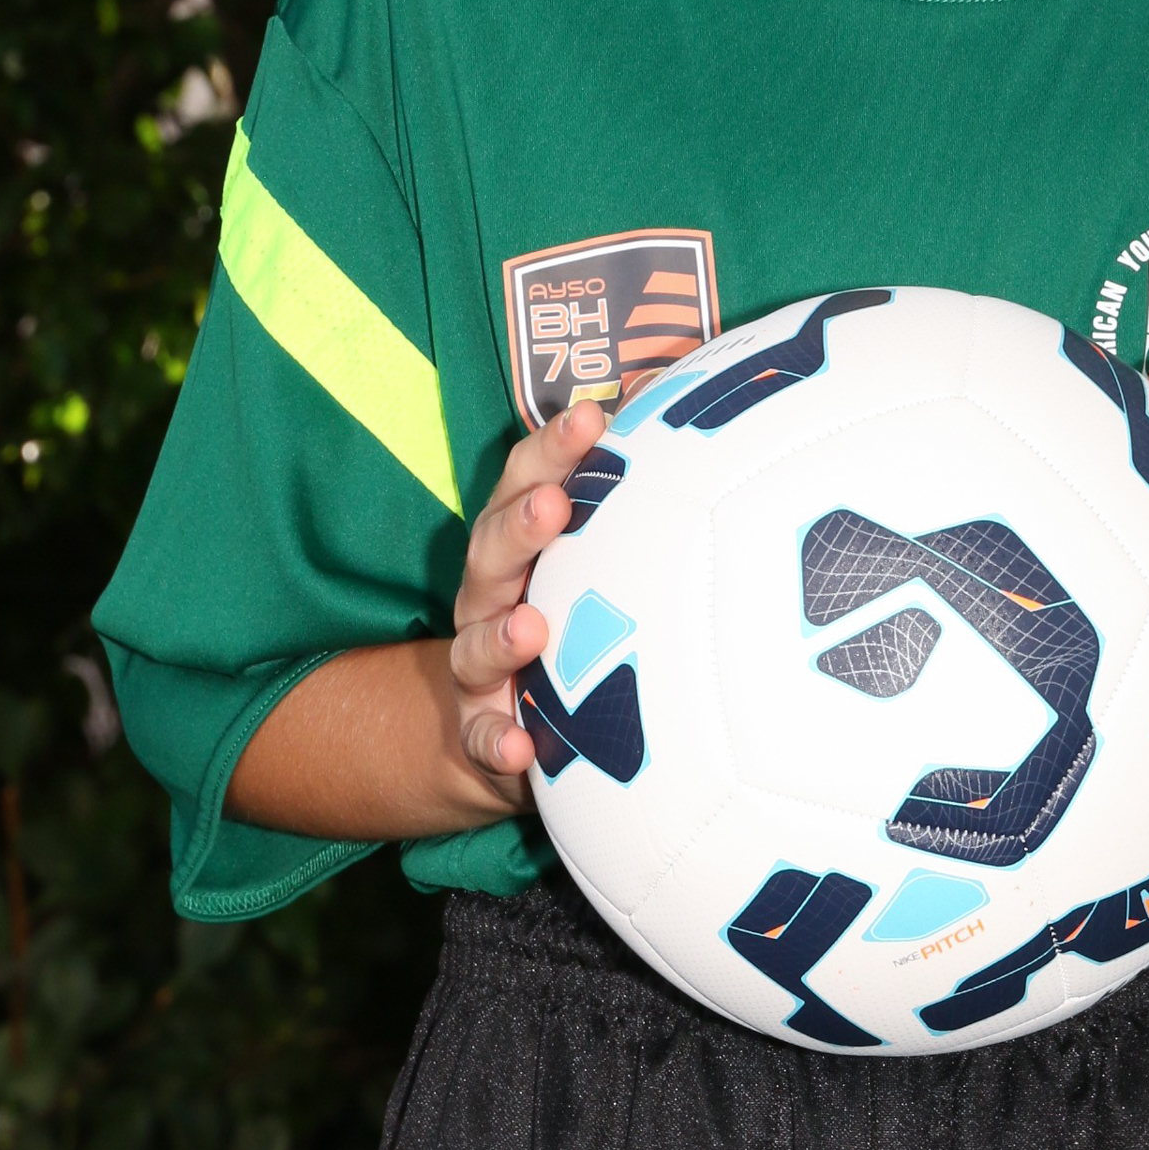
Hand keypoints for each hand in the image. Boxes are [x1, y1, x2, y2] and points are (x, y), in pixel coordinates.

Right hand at [448, 395, 608, 800]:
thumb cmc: (565, 616)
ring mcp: (478, 663)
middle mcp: (491, 595)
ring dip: (500, 635)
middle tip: (551, 503)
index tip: (589, 417)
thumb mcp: (586, 554)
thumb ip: (620, 491)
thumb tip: (672, 402)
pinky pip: (482, 739)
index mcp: (518, 543)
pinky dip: (494, 742)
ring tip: (530, 628)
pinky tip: (516, 747)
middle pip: (492, 548)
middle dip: (519, 523)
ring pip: (476, 642)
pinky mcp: (481, 729)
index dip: (552, 448)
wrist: (503, 724)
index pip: (526, 482)